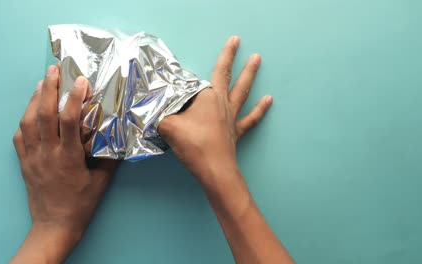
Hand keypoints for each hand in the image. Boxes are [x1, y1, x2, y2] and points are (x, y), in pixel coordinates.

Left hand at [11, 65, 118, 262]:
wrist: (54, 225)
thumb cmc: (81, 204)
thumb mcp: (101, 182)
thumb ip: (109, 157)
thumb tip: (119, 135)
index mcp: (68, 157)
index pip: (69, 121)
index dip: (74, 98)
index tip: (81, 81)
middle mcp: (47, 153)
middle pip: (43, 114)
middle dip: (48, 88)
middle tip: (53, 70)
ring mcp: (32, 157)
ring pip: (28, 121)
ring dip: (34, 99)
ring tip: (41, 83)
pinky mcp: (24, 162)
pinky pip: (19, 136)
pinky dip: (25, 119)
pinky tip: (31, 110)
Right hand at [159, 37, 292, 263]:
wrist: (214, 170)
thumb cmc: (193, 145)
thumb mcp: (168, 126)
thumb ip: (161, 115)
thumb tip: (152, 111)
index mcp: (206, 97)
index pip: (195, 80)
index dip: (184, 76)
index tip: (173, 72)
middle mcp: (221, 102)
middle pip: (226, 75)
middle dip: (230, 56)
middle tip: (237, 40)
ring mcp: (231, 117)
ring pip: (242, 91)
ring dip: (250, 74)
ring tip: (257, 59)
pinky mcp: (236, 132)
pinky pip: (250, 118)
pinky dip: (260, 109)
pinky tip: (269, 99)